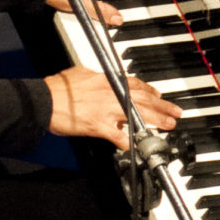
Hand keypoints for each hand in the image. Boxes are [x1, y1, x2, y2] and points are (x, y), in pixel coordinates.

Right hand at [45, 68, 182, 147]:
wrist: (44, 101)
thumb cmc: (58, 88)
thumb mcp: (81, 73)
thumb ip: (96, 78)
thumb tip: (101, 79)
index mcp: (107, 80)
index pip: (136, 84)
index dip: (151, 91)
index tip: (159, 96)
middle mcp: (111, 93)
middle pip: (143, 99)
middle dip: (162, 105)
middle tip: (175, 112)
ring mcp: (106, 111)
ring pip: (138, 115)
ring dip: (156, 120)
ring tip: (169, 125)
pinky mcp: (98, 126)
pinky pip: (118, 136)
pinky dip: (129, 142)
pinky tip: (140, 146)